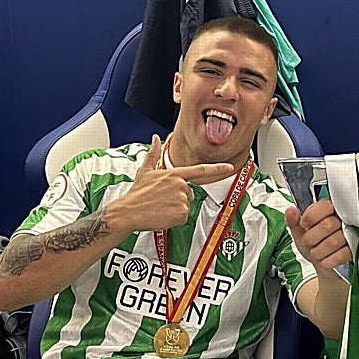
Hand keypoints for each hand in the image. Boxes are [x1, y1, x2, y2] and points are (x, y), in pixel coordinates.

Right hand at [106, 136, 233, 234]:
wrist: (128, 211)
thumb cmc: (136, 193)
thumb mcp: (145, 171)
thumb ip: (153, 154)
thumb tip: (154, 138)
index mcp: (174, 174)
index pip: (201, 170)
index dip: (218, 168)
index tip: (230, 167)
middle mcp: (181, 185)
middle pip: (189, 193)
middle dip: (178, 198)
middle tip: (161, 200)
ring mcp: (182, 199)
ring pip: (186, 206)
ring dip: (175, 209)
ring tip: (160, 207)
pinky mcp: (181, 213)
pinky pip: (183, 218)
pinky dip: (174, 219)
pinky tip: (162, 215)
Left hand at [286, 198, 352, 269]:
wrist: (325, 263)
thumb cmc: (314, 244)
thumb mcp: (300, 232)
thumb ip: (293, 221)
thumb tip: (291, 211)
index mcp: (330, 209)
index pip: (325, 205)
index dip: (311, 216)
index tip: (304, 224)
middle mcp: (344, 219)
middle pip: (328, 225)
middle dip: (311, 238)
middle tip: (308, 242)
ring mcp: (353, 235)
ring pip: (333, 242)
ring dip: (318, 251)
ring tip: (316, 252)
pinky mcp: (355, 250)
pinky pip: (341, 256)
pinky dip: (327, 261)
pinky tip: (324, 260)